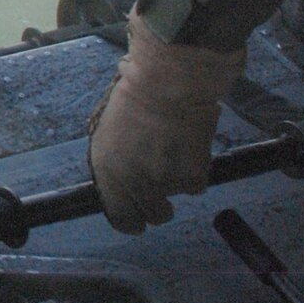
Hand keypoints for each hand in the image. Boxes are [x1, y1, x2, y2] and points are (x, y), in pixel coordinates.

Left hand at [87, 12, 244, 232]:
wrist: (168, 83)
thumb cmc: (134, 96)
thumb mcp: (107, 131)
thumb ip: (113, 162)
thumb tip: (121, 181)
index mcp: (107, 172)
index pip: (119, 218)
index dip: (130, 220)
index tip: (138, 217)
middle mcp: (133, 184)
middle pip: (152, 217)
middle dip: (158, 206)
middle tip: (163, 185)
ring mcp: (163, 184)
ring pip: (176, 198)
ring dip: (176, 182)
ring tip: (175, 150)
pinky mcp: (191, 178)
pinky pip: (196, 185)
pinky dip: (195, 170)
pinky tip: (189, 145)